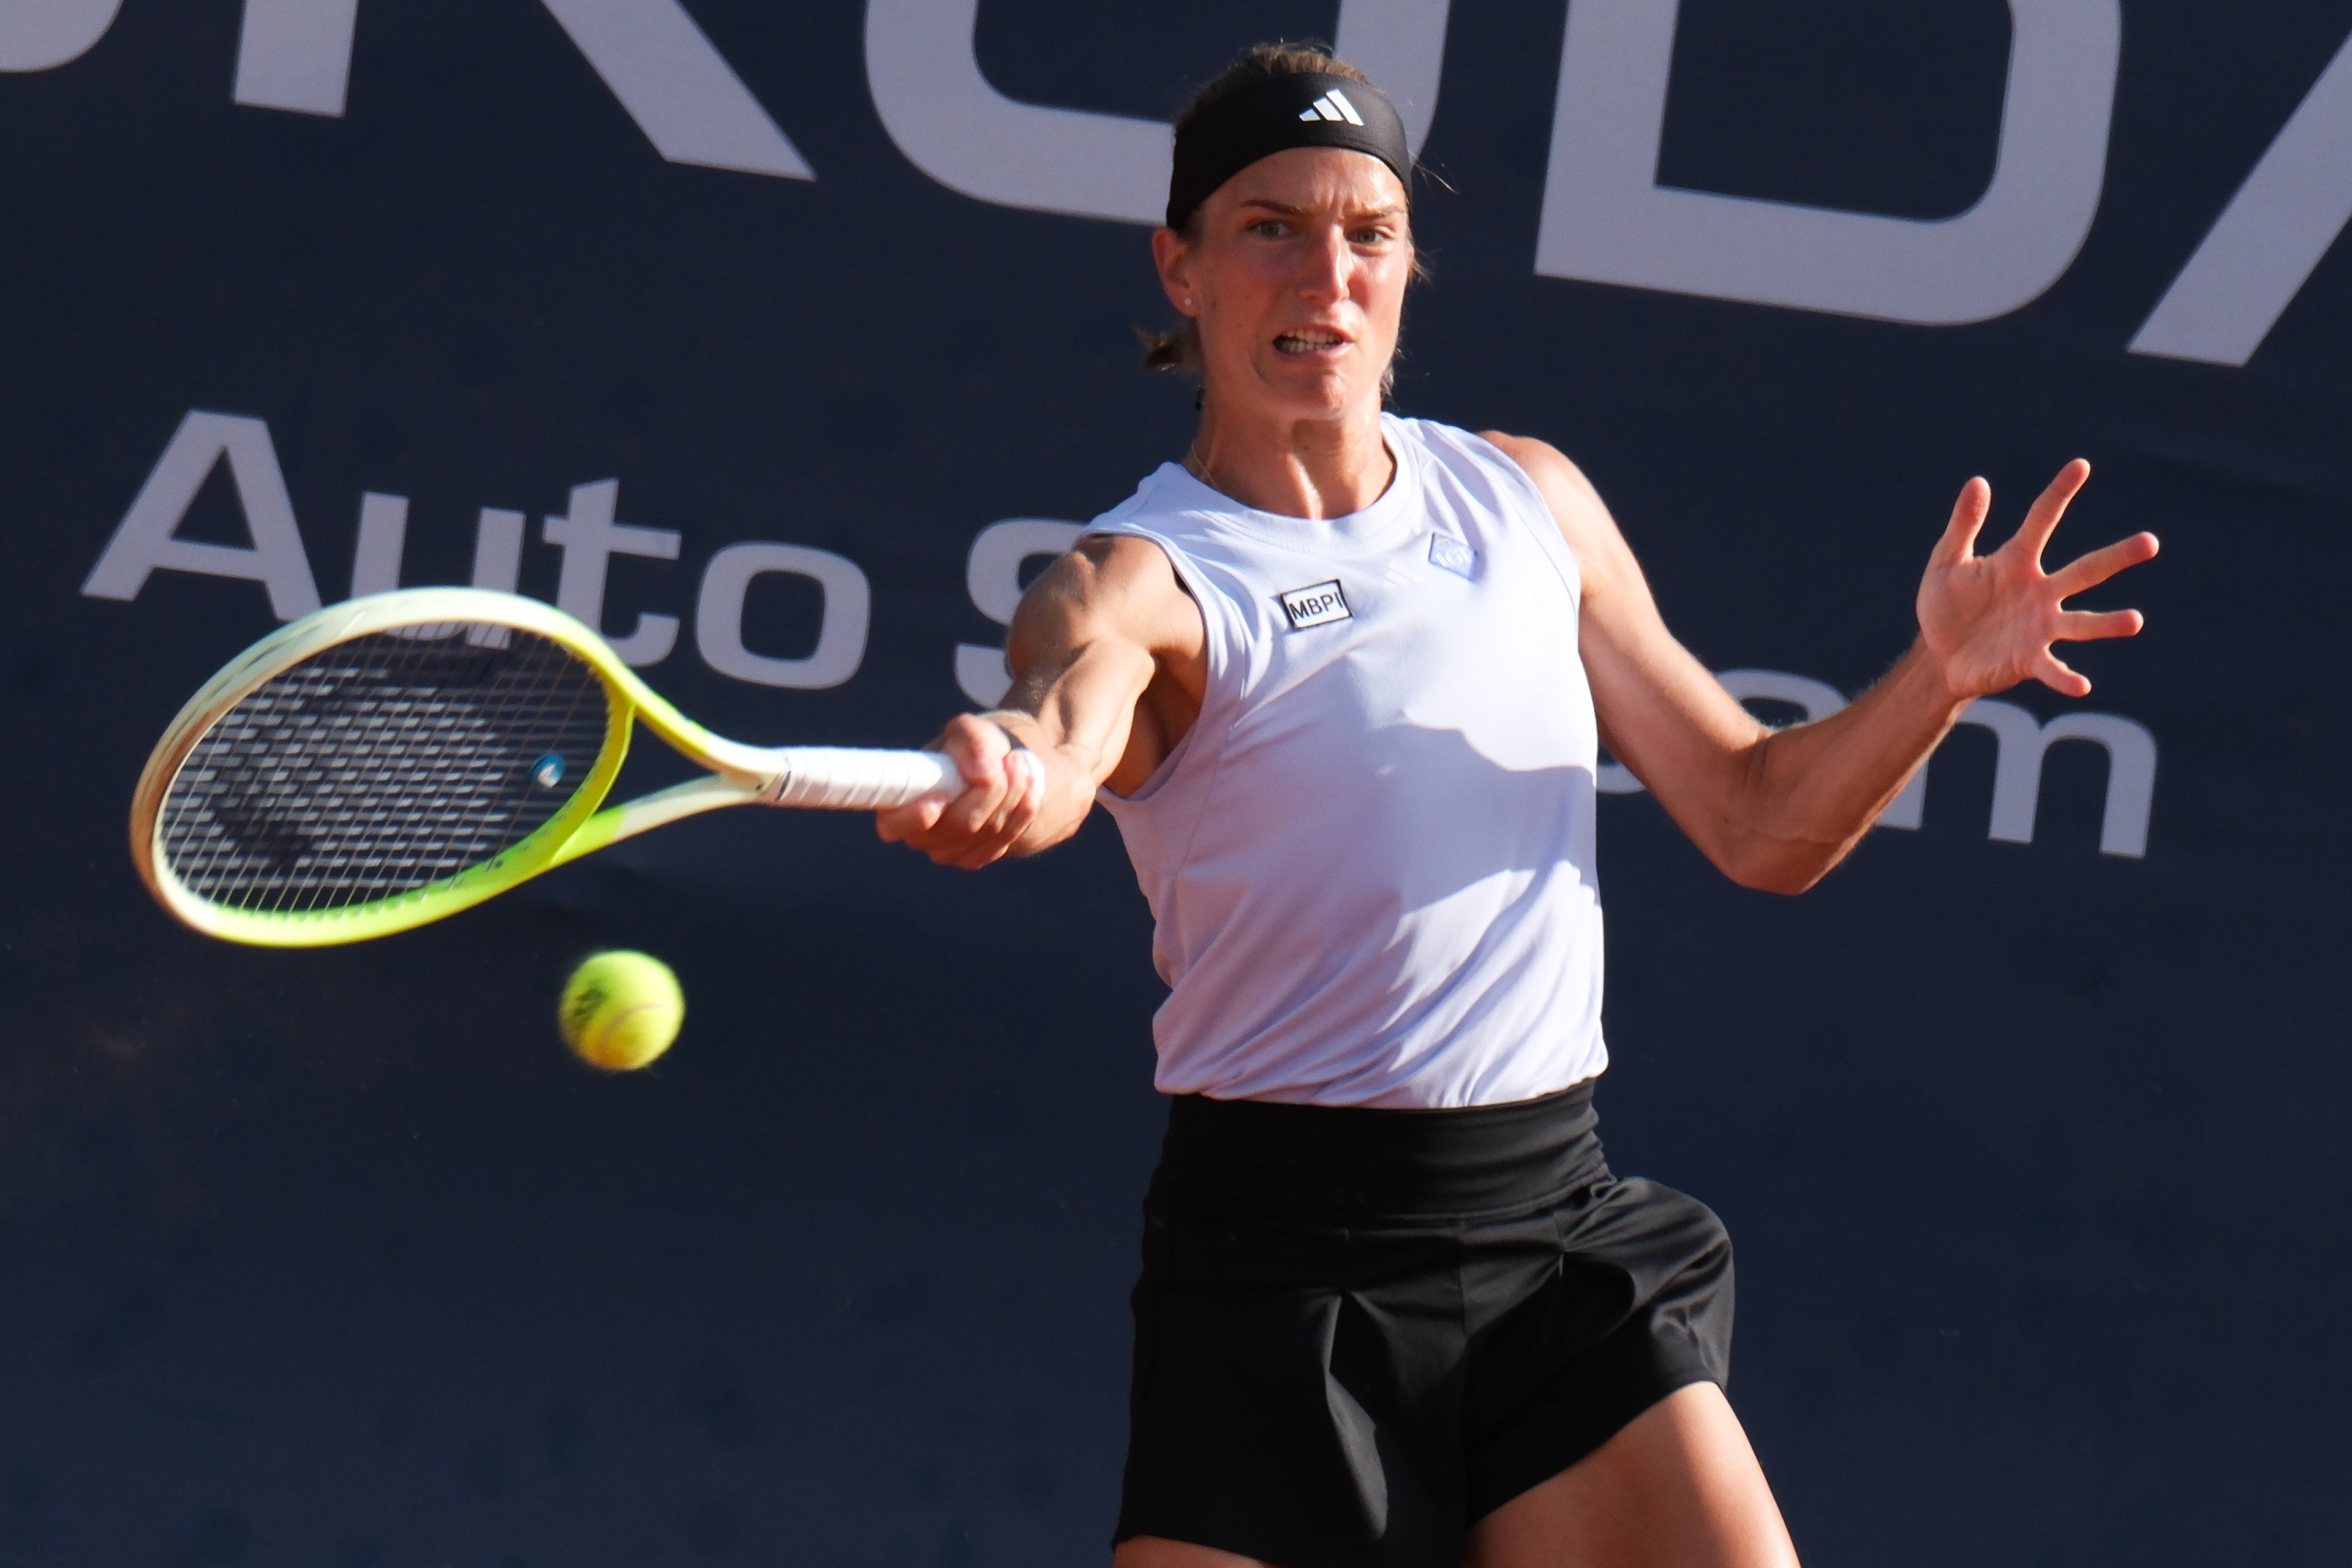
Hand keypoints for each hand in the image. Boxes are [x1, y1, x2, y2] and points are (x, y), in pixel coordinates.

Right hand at [875, 713, 1043, 868]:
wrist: (1001, 769)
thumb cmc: (975, 748)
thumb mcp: (971, 731)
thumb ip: (971, 740)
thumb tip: (982, 772)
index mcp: (900, 801)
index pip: (892, 824)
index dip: (912, 818)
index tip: (937, 801)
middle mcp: (919, 834)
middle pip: (959, 823)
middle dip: (991, 790)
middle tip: (1010, 759)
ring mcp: (947, 851)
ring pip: (987, 830)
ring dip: (1012, 794)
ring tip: (1020, 764)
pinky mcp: (975, 857)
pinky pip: (1005, 839)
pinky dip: (1023, 811)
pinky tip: (1029, 788)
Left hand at [1916, 460, 2158, 699]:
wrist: (1938, 656)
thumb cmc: (1946, 605)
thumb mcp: (1947, 562)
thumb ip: (1964, 525)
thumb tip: (1978, 482)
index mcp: (2017, 562)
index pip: (2042, 521)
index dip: (2059, 494)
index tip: (2081, 466)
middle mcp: (2039, 592)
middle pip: (2084, 571)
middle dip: (2116, 557)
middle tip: (2150, 542)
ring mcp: (2039, 627)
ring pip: (2080, 622)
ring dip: (2107, 623)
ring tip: (2135, 621)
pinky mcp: (2028, 660)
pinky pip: (2051, 668)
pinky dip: (2065, 677)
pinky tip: (2082, 685)